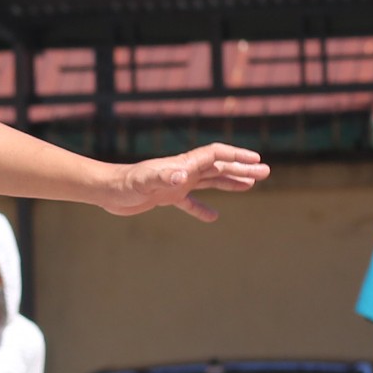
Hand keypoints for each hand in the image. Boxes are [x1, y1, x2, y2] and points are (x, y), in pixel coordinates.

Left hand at [103, 143, 269, 222]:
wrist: (107, 191)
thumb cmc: (125, 184)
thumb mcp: (145, 182)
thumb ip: (163, 178)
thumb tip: (182, 177)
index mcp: (183, 164)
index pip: (215, 155)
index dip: (236, 155)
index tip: (256, 160)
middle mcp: (183, 171)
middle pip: (219, 167)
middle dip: (242, 169)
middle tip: (266, 172)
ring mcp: (176, 183)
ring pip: (210, 181)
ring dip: (230, 182)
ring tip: (251, 185)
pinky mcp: (166, 198)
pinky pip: (190, 202)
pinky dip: (203, 209)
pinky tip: (213, 217)